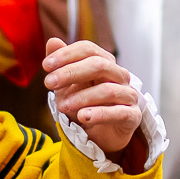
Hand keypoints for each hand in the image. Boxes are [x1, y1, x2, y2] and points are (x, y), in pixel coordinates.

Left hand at [44, 38, 142, 157]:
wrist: (97, 136)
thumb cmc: (83, 106)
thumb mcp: (66, 86)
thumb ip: (61, 65)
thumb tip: (53, 42)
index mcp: (104, 63)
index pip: (88, 49)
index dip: (67, 54)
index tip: (46, 65)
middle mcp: (119, 76)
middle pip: (100, 65)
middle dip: (71, 72)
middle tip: (49, 82)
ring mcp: (128, 95)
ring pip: (108, 90)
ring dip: (82, 97)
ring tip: (62, 106)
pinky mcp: (133, 116)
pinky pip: (119, 112)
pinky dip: (100, 114)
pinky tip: (83, 117)